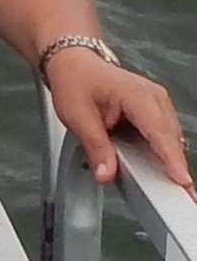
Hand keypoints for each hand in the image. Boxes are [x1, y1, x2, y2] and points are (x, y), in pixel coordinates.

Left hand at [44, 50, 194, 197]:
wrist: (74, 63)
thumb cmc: (75, 83)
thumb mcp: (77, 116)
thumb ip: (95, 146)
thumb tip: (106, 174)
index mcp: (136, 95)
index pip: (158, 131)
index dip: (170, 157)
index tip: (181, 179)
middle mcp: (154, 97)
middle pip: (171, 137)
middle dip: (177, 166)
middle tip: (185, 196)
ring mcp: (158, 103)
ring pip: (171, 137)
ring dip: (173, 161)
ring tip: (177, 188)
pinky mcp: (155, 110)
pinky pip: (164, 135)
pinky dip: (164, 152)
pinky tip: (164, 171)